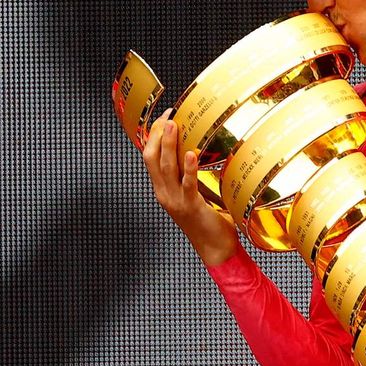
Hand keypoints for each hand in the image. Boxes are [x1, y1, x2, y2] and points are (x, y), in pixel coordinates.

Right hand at [141, 108, 239, 265]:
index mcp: (162, 189)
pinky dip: (188, 168)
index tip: (165, 116)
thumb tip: (198, 151)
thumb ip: (191, 176)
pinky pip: (187, 184)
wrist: (215, 250)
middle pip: (151, 158)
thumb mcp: (194, 195)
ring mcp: (175, 201)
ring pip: (166, 167)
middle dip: (157, 134)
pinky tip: (190, 153)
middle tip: (168, 115)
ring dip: (169, 144)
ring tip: (174, 125)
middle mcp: (164, 193)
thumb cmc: (209, 222)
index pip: (150, 157)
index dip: (154, 135)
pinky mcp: (191, 206)